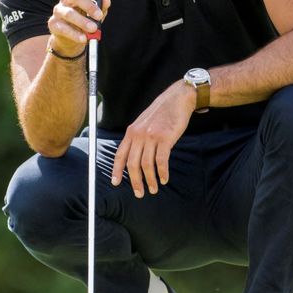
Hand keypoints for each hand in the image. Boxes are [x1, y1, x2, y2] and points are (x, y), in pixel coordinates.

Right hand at [47, 0, 110, 56]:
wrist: (71, 38)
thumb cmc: (85, 20)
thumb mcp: (95, 14)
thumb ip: (101, 7)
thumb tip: (106, 0)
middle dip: (88, 6)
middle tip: (99, 16)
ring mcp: (58, 11)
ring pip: (69, 13)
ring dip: (82, 21)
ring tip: (93, 29)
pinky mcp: (53, 24)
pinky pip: (63, 28)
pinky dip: (75, 34)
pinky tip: (83, 38)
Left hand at [111, 80, 197, 196]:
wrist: (177, 99)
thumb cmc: (161, 113)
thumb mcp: (143, 123)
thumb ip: (137, 137)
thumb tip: (134, 156)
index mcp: (131, 132)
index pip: (120, 155)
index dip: (116, 170)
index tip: (116, 183)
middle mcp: (138, 135)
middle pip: (132, 164)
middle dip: (135, 181)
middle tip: (139, 193)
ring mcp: (151, 136)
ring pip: (146, 165)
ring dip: (150, 180)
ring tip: (153, 189)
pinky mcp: (165, 138)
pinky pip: (161, 160)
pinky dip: (162, 172)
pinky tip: (164, 179)